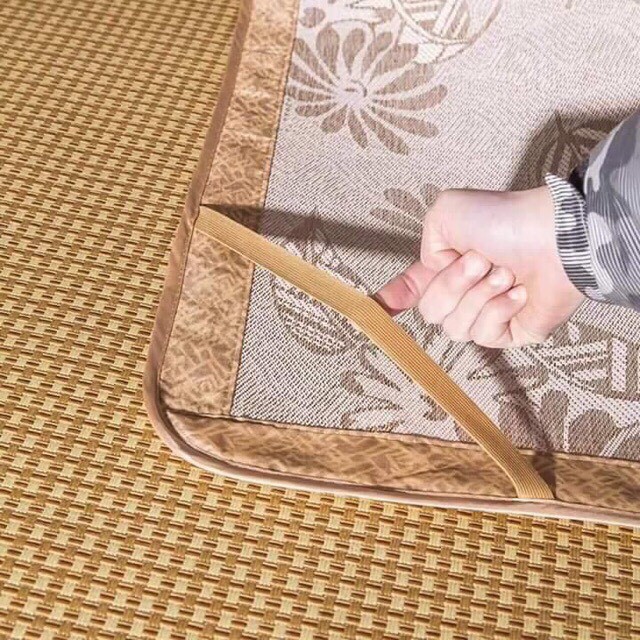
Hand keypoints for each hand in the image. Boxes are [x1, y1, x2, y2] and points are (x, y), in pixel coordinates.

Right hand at [375, 186, 584, 347]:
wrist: (554, 237)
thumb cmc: (504, 220)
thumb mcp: (446, 213)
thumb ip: (426, 245)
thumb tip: (434, 273)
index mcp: (446, 265)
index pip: (410, 289)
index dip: (391, 300)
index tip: (376, 309)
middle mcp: (463, 292)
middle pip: (431, 312)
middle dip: (452, 286)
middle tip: (481, 261)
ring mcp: (486, 314)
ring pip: (455, 327)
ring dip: (477, 297)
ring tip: (504, 274)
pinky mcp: (510, 332)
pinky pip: (484, 335)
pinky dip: (497, 310)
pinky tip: (516, 293)